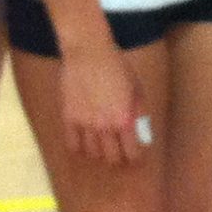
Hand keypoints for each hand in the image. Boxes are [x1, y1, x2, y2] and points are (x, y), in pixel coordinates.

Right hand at [59, 42, 148, 165]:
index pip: (132, 152)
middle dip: (118, 159)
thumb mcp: (137, 88)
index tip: (135, 157)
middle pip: (111, 158)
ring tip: (102, 146)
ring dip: (99, 153)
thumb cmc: (117, 67)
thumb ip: (139, 113)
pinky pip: (72, 144)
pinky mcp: (69, 118)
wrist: (89, 52)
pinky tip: (83, 144)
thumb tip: (142, 133)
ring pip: (92, 153)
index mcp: (125, 119)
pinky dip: (79, 148)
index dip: (135, 158)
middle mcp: (105, 126)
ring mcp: (85, 124)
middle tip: (119, 153)